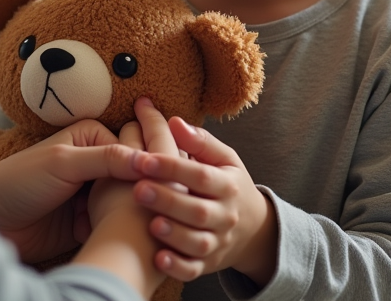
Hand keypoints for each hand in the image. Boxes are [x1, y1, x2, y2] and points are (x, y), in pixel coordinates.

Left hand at [0, 119, 142, 262]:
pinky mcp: (87, 223)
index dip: (144, 167)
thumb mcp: (63, 163)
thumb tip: (147, 159)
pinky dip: (111, 232)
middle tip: (135, 208)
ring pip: (124, 205)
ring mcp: (92, 195)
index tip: (151, 182)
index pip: (134, 150)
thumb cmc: (18, 180)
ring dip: (122, 215)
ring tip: (118, 223)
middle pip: (132, 178)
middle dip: (134, 194)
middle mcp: (96, 164)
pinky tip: (104, 236)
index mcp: (93, 137)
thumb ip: (105, 158)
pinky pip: (111, 227)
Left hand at [131, 109, 277, 285]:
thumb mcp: (224, 159)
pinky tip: (158, 258)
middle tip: (137, 189)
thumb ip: (199, 141)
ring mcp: (218, 241)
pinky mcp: (208, 263)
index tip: (143, 159)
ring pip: (198, 242)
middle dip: (168, 200)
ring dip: (174, 234)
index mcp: (228, 184)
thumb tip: (173, 121)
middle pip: (199, 210)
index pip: (200, 175)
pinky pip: (194, 269)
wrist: (253, 228)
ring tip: (149, 223)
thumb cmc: (227, 184)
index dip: (172, 168)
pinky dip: (178, 266)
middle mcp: (226, 215)